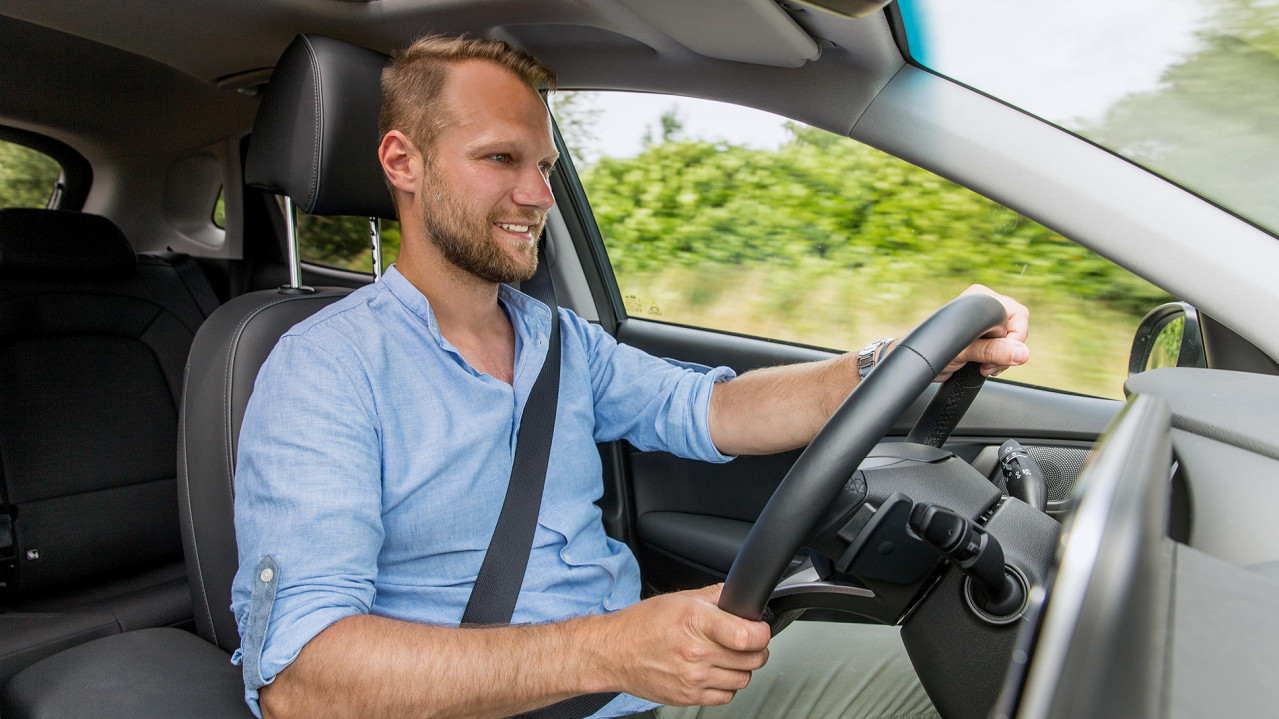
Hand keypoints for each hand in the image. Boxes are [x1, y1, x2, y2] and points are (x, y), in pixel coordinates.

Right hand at [592, 584, 770, 706]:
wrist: (614, 652)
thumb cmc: (643, 624)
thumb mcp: (679, 599)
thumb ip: (714, 596)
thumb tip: (739, 595)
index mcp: (696, 622)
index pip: (748, 636)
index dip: (761, 633)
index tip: (759, 630)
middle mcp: (696, 652)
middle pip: (752, 659)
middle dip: (756, 649)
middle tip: (748, 643)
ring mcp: (693, 678)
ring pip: (743, 679)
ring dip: (742, 668)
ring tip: (729, 657)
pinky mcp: (688, 697)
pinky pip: (726, 697)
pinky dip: (727, 686)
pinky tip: (716, 672)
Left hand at [938, 284, 1029, 380]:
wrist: (920, 362)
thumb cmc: (932, 351)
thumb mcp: (964, 351)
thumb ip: (992, 351)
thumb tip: (1021, 352)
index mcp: (981, 297)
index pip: (1018, 315)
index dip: (1014, 339)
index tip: (1001, 357)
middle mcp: (986, 304)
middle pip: (1018, 328)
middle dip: (1007, 350)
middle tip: (990, 365)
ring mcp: (986, 320)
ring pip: (1013, 340)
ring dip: (1002, 358)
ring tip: (984, 367)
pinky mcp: (986, 335)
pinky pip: (1005, 346)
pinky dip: (998, 359)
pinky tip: (985, 366)